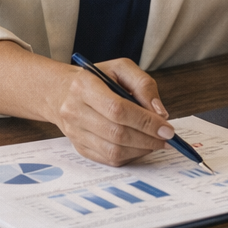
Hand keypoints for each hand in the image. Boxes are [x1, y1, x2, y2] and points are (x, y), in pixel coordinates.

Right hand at [50, 57, 174, 164]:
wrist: (60, 92)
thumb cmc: (95, 78)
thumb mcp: (120, 68)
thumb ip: (143, 85)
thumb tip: (160, 113)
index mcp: (84, 86)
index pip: (118, 109)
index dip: (146, 122)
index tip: (167, 128)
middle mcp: (74, 111)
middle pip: (117, 133)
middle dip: (148, 139)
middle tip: (168, 139)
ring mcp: (75, 132)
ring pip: (113, 150)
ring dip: (141, 150)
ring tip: (156, 142)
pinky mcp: (79, 147)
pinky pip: (108, 159)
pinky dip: (130, 156)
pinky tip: (141, 146)